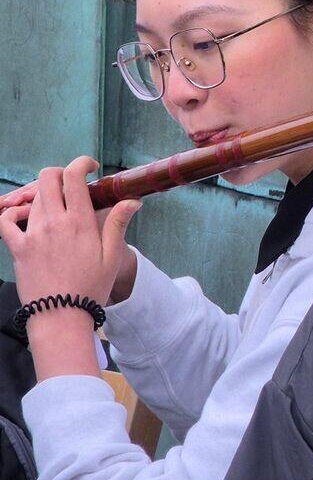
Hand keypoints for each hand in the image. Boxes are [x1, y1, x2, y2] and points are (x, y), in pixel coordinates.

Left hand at [0, 156, 140, 312]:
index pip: (74, 177)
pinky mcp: (17, 247)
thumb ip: (118, 223)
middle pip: (47, 178)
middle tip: (70, 184)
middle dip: (59, 173)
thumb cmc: (90, 287)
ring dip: (43, 196)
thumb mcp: (112, 256)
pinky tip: (22, 217)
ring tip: (55, 208)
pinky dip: (12, 213)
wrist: (60, 315)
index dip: (81, 164)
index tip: (90, 168)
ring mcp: (32, 234)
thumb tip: (133, 200)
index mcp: (79, 222)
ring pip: (32, 198)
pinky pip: (5, 221)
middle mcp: (53, 222)